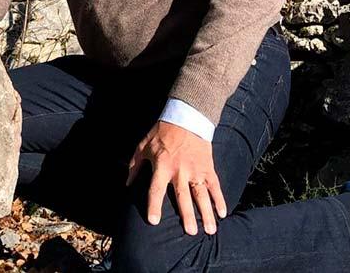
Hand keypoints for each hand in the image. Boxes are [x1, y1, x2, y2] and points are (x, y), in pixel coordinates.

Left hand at [127, 121, 226, 235]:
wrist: (187, 117)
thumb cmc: (162, 132)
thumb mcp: (143, 146)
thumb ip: (134, 166)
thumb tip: (126, 184)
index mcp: (162, 166)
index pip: (156, 189)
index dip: (154, 205)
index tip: (154, 221)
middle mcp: (179, 170)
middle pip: (183, 196)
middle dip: (187, 215)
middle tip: (190, 232)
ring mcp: (195, 170)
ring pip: (201, 194)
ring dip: (206, 213)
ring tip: (210, 230)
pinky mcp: (207, 167)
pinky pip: (214, 186)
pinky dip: (219, 199)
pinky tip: (223, 213)